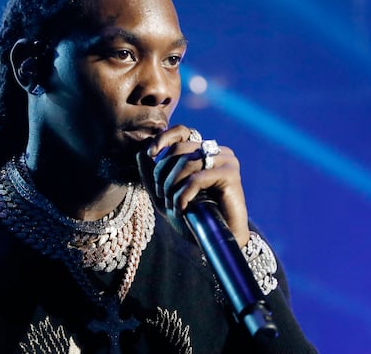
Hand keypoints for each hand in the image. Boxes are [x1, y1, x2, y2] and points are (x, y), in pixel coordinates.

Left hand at [136, 125, 250, 247]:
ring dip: (172, 186)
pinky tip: (181, 208)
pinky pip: (196, 178)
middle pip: (179, 149)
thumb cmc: (195, 218)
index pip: (182, 132)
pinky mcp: (230, 175)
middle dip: (163, 173)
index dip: (163, 138)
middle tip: (163, 195)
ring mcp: (226, 161)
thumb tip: (140, 154)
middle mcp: (217, 151)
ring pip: (186, 163)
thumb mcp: (166, 197)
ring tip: (173, 205)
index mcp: (204, 151)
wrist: (218, 239)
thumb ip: (153, 176)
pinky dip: (183, 195)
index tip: (149, 153)